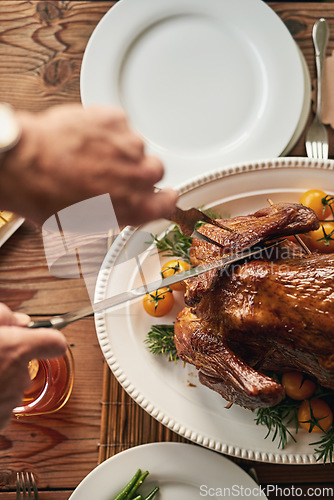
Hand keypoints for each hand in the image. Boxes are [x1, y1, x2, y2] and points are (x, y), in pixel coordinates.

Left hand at [0, 104, 177, 225]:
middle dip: (137, 170)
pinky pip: (119, 124)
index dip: (164, 197)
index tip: (162, 193)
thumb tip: (117, 207)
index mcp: (135, 207)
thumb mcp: (85, 223)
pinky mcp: (115, 119)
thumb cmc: (47, 198)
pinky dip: (107, 129)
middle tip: (113, 171)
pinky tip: (87, 138)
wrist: (25, 165)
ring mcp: (129, 145)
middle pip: (155, 170)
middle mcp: (139, 177)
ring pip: (136, 145)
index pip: (169, 202)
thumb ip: (115, 213)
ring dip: (119, 149)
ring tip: (91, 153)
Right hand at [0, 304, 66, 429]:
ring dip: (3, 377)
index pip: (55, 341)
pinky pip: (4, 403)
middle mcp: (18, 377)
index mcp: (16, 350)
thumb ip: (4, 317)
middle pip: (30, 362)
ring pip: (15, 383)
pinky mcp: (1, 419)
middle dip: (15, 356)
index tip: (43, 336)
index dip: (48, 337)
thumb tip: (19, 320)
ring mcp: (9, 401)